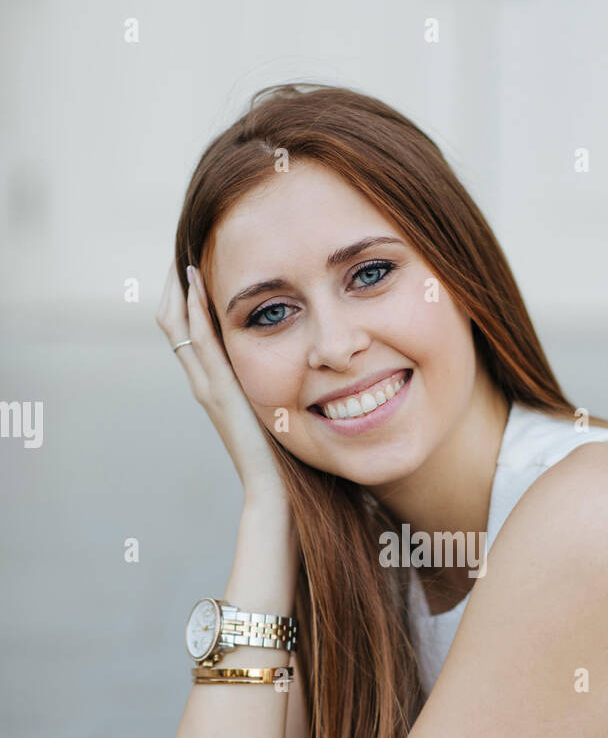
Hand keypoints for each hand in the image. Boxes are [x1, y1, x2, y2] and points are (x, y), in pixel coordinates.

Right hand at [155, 260, 289, 503]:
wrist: (275, 493)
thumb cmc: (284, 458)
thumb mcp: (278, 408)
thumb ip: (279, 384)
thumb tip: (302, 358)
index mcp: (217, 384)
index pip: (192, 328)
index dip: (190, 294)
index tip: (200, 259)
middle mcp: (205, 382)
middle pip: (174, 320)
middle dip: (178, 282)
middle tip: (186, 244)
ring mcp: (207, 387)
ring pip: (178, 325)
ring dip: (179, 287)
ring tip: (184, 251)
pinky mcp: (218, 392)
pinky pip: (199, 342)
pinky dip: (194, 309)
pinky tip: (196, 280)